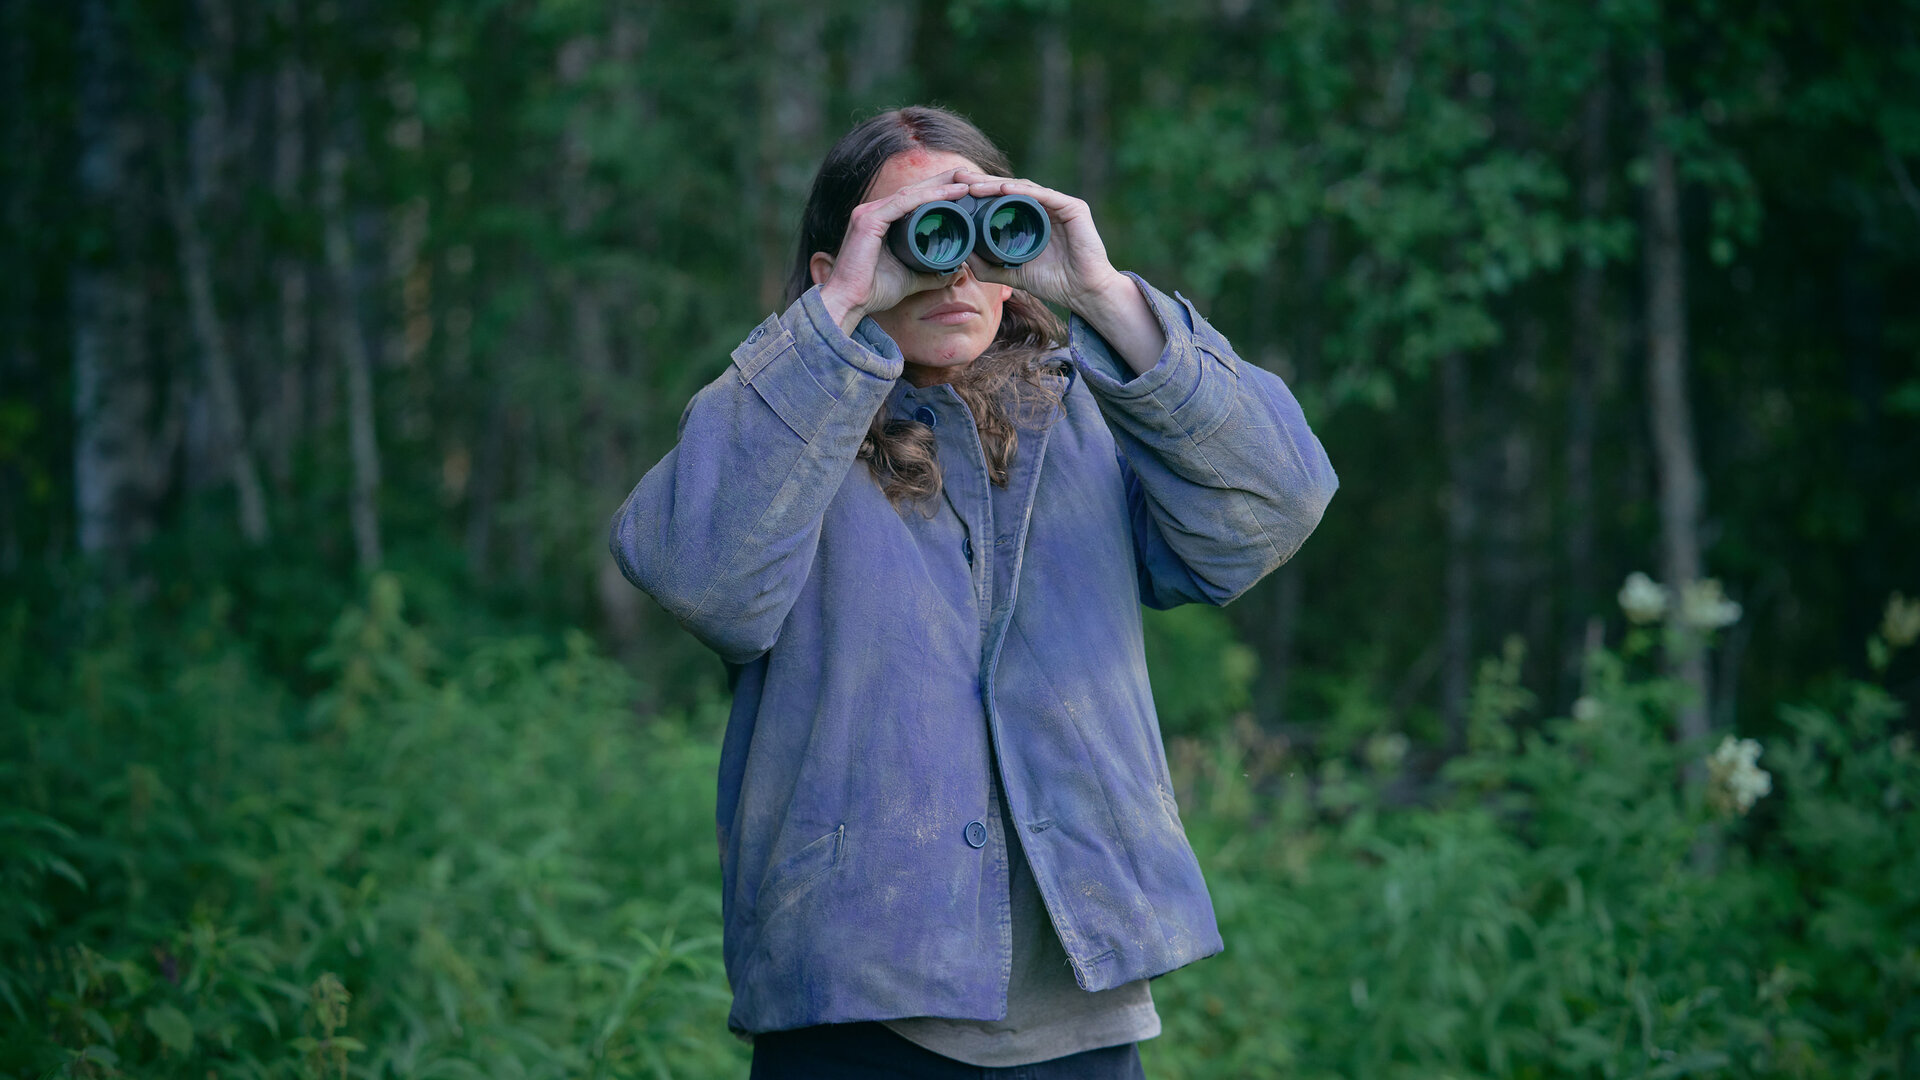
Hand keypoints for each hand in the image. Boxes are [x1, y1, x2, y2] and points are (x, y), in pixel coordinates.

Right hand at [814, 170, 975, 332]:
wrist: (849, 303)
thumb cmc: (874, 291)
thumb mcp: (912, 278)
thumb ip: (932, 273)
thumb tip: (956, 272)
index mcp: (881, 220)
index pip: (915, 199)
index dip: (941, 191)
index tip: (967, 191)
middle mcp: (873, 211)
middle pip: (915, 190)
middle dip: (944, 181)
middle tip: (972, 177)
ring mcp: (869, 213)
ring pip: (912, 193)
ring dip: (942, 186)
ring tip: (967, 182)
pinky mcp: (868, 220)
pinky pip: (903, 203)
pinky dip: (928, 197)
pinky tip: (950, 194)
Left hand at [950, 170, 1126, 314]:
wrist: (1084, 292)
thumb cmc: (1054, 283)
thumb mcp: (1013, 274)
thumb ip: (989, 267)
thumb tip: (962, 256)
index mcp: (1032, 219)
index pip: (1002, 200)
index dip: (980, 193)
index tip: (955, 190)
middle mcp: (1046, 207)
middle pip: (1010, 189)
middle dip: (983, 182)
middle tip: (958, 177)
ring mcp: (1060, 205)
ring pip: (1024, 188)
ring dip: (997, 185)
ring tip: (974, 186)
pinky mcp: (1073, 207)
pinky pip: (1045, 195)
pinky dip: (1024, 192)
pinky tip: (1004, 189)